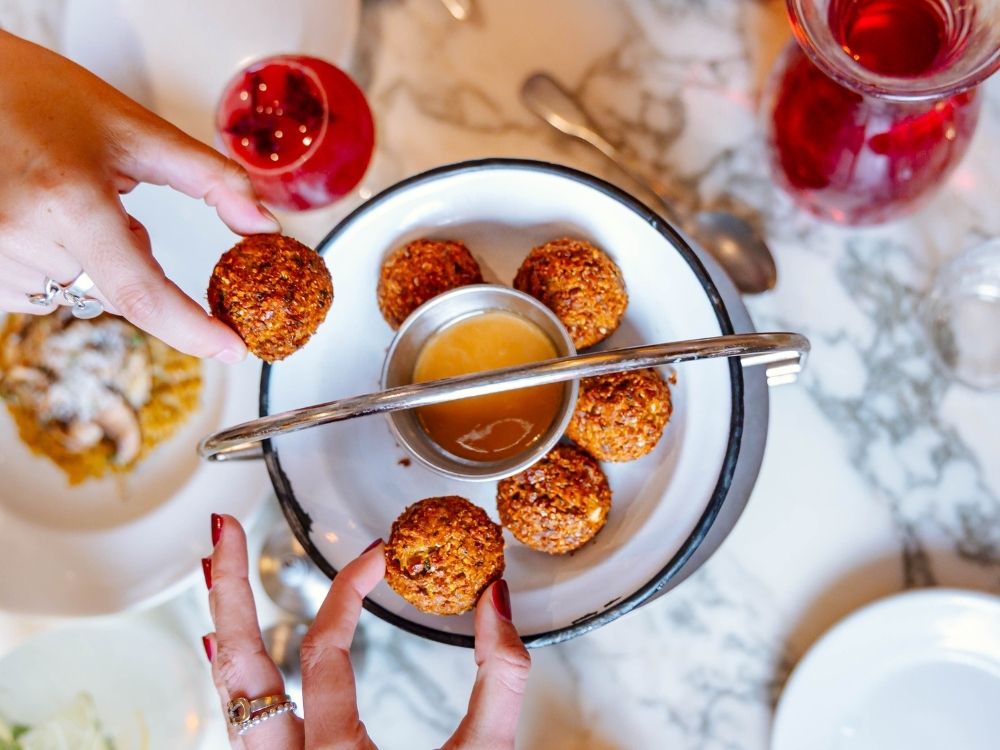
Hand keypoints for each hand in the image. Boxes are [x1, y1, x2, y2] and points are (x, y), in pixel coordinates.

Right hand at [0, 31, 280, 359]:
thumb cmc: (39, 97)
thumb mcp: (135, 129)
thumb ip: (211, 179)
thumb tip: (262, 225)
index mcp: (69, 201)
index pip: (144, 294)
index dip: (194, 330)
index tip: (232, 349)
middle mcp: (22, 237)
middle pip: (118, 292)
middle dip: (132, 255)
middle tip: (102, 196)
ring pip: (83, 295)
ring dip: (95, 261)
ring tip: (59, 198)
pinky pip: (44, 293)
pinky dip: (61, 265)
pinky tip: (39, 216)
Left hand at [202, 515, 530, 748]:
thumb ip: (500, 679)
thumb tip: (496, 599)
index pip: (327, 652)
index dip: (348, 590)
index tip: (376, 554)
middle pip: (239, 668)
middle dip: (226, 589)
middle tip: (221, 529)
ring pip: (230, 695)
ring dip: (222, 623)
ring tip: (214, 566)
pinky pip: (240, 724)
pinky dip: (237, 676)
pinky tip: (229, 647)